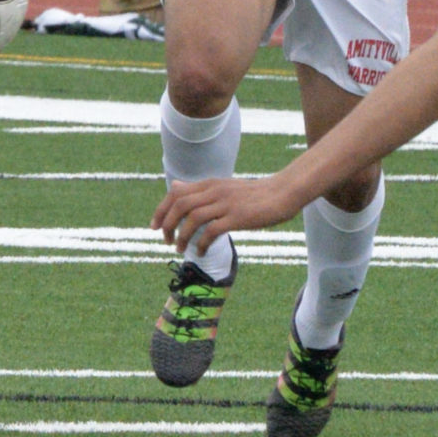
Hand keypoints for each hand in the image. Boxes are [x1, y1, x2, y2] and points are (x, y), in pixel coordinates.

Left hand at [154, 175, 298, 261]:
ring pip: (193, 218)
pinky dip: (202, 243)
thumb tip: (175, 187)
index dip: (160, 210)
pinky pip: (212, 231)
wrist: (283, 193)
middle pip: (180, 205)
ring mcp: (226, 203)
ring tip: (180, 249)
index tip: (154, 227)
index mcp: (210, 184)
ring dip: (182, 236)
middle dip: (167, 225)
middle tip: (166, 241)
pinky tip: (201, 252)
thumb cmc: (254, 194)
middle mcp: (215, 191)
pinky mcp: (238, 217)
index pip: (175, 193)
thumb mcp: (223, 186)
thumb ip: (199, 189)